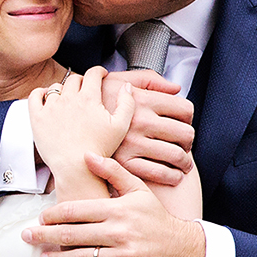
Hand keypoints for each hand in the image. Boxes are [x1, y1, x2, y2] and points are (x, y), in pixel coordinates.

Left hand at [23, 153, 207, 256]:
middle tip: (26, 236)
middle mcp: (120, 232)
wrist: (186, 250)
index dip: (53, 215)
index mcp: (119, 209)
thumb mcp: (139, 190)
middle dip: (45, 236)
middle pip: (73, 234)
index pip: (76, 211)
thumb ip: (112, 172)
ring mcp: (124, 256)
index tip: (40, 218)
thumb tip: (86, 155)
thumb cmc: (157, 219)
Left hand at [29, 67, 134, 184]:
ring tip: (67, 97)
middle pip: (74, 79)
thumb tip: (126, 86)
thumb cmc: (98, 149)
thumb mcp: (121, 126)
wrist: (76, 167)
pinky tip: (44, 97)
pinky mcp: (37, 118)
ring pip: (56, 87)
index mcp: (88, 98)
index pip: (93, 74)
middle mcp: (68, 99)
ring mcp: (51, 107)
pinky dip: (39, 93)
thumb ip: (126, 103)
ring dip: (63, 89)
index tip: (100, 74)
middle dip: (82, 81)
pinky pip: (34, 96)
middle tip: (85, 89)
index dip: (99, 71)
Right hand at [102, 70, 194, 187]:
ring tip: (182, 163)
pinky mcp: (126, 163)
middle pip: (185, 133)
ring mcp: (134, 143)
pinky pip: (161, 173)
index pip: (185, 109)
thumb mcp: (117, 81)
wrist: (66, 127)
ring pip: (177, 155)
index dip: (188, 118)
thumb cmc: (94, 104)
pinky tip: (172, 175)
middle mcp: (140, 120)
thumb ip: (148, 79)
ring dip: (185, 162)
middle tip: (185, 145)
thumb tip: (176, 89)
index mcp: (141, 99)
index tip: (183, 124)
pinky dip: (172, 176)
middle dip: (189, 141)